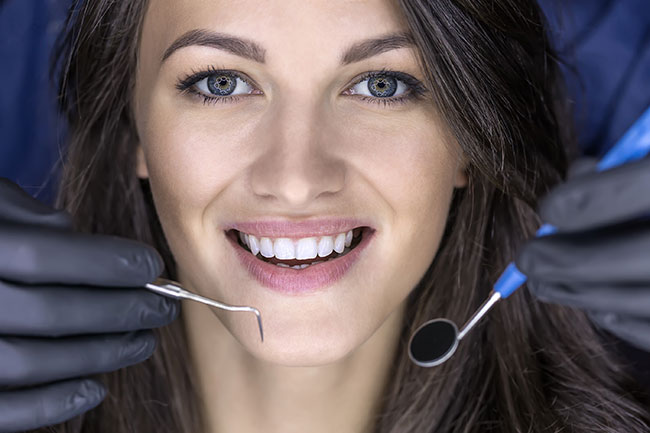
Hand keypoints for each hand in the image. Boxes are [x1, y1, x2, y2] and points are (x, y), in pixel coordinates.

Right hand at [0, 178, 178, 431]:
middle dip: (120, 310)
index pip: (44, 256)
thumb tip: (67, 228)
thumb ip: (19, 212)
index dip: (106, 262)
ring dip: (100, 355)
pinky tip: (94, 389)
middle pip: (51, 312)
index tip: (152, 265)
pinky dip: (50, 406)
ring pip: (32, 362)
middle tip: (162, 307)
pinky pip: (2, 410)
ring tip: (142, 342)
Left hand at [515, 156, 649, 351]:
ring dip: (585, 295)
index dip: (589, 201)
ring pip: (647, 301)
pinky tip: (597, 305)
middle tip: (527, 259)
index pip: (643, 189)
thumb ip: (632, 160)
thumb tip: (578, 173)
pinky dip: (625, 322)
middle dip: (574, 262)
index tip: (550, 210)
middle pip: (644, 257)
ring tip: (543, 284)